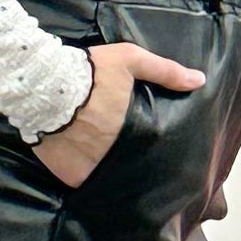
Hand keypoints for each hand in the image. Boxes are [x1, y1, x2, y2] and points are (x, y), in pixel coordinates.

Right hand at [30, 39, 200, 190]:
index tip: (148, 148)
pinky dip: (80, 176)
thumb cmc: (89, 72)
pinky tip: (80, 167)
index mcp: (130, 131)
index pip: (148, 150)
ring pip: (103, 176)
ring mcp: (87, 167)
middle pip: (126, 165)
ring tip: (103, 163)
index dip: (148, 151)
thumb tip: (199, 80)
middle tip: (124, 153)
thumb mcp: (129, 60)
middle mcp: (110, 154)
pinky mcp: (64, 172)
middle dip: (127, 160)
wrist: (41, 83)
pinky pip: (77, 180)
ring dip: (105, 171)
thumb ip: (164, 71)